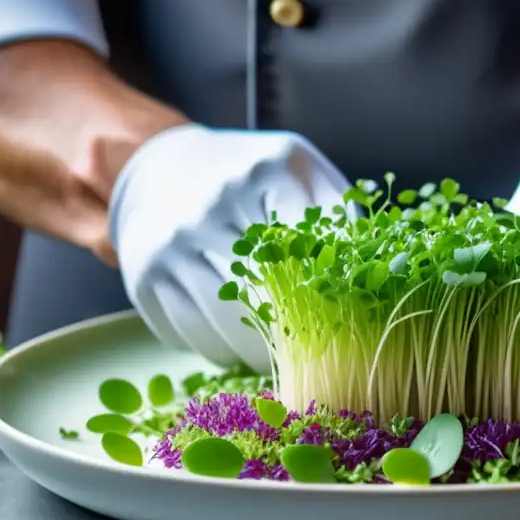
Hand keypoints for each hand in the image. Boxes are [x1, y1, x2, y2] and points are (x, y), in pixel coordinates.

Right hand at [108, 125, 350, 367]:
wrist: (160, 166)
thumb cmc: (249, 177)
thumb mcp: (300, 170)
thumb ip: (338, 211)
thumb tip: (375, 269)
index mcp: (265, 173)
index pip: (315, 251)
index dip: (336, 293)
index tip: (351, 315)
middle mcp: (211, 206)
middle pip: (273, 296)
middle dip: (303, 333)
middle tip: (324, 350)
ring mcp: (172, 244)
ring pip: (230, 327)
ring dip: (264, 353)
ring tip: (285, 352)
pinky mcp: (144, 279)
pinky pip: (194, 338)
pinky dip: (224, 352)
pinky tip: (241, 341)